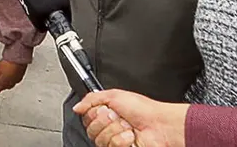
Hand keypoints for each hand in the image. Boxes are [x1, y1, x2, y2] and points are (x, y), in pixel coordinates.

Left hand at [0, 59, 27, 92]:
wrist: (18, 59)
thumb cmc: (7, 64)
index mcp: (3, 84)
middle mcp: (10, 85)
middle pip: (3, 88)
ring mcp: (16, 81)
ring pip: (9, 85)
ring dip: (6, 82)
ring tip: (3, 74)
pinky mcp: (20, 77)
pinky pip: (14, 81)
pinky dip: (11, 79)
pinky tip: (10, 74)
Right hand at [73, 90, 188, 146]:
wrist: (159, 125)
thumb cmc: (143, 109)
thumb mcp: (114, 95)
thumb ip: (91, 99)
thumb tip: (76, 107)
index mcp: (105, 114)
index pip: (86, 117)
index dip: (95, 113)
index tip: (106, 109)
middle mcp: (108, 128)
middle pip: (90, 129)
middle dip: (106, 121)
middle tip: (118, 117)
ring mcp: (114, 140)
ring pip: (100, 139)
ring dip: (116, 130)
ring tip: (127, 127)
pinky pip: (111, 146)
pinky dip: (122, 140)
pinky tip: (131, 136)